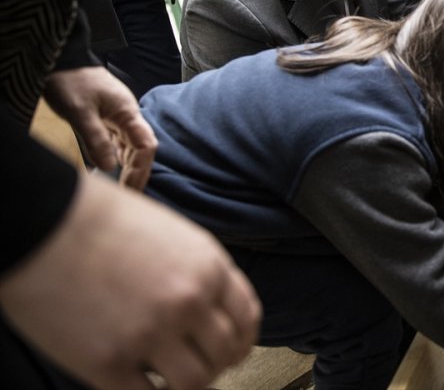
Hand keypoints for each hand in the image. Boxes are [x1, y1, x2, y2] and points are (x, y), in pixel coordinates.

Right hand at [0, 173, 260, 389]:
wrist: (44, 222)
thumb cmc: (102, 222)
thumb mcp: (173, 234)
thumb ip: (199, 272)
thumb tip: (213, 308)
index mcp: (208, 267)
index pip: (247, 318)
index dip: (242, 339)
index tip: (233, 348)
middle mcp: (188, 302)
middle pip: (226, 353)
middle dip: (218, 363)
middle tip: (200, 365)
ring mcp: (150, 334)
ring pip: (195, 382)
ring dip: (188, 384)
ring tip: (170, 379)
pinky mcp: (108, 363)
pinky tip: (140, 385)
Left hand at [43, 66, 155, 188]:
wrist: (62, 61)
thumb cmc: (71, 82)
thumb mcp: (79, 112)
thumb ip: (95, 139)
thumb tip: (109, 167)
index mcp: (127, 114)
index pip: (146, 146)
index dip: (141, 169)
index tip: (131, 189)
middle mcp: (127, 117)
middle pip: (140, 151)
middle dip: (136, 175)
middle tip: (128, 198)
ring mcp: (117, 119)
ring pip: (129, 149)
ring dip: (126, 169)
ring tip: (121, 190)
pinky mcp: (107, 120)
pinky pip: (116, 144)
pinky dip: (115, 160)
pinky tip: (108, 172)